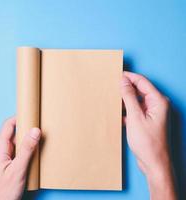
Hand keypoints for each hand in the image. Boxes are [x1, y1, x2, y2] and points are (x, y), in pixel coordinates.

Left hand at [0, 117, 40, 199]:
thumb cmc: (2, 192)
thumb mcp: (17, 170)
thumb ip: (26, 150)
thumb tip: (35, 130)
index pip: (8, 125)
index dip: (20, 117)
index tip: (32, 113)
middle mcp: (0, 151)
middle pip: (14, 133)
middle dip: (27, 129)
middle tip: (40, 128)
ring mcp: (4, 158)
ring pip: (17, 143)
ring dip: (28, 141)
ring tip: (40, 140)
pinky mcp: (8, 165)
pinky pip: (18, 152)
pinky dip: (27, 150)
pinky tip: (35, 154)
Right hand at [121, 71, 175, 199]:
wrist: (153, 163)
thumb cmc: (148, 142)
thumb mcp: (135, 117)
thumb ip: (129, 97)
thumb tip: (123, 81)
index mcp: (158, 101)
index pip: (142, 81)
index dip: (128, 76)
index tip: (115, 74)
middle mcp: (157, 105)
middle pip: (139, 89)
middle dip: (126, 87)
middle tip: (111, 85)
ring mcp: (152, 113)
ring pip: (136, 99)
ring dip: (125, 99)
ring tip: (111, 98)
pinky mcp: (146, 120)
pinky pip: (135, 109)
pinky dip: (126, 109)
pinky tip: (117, 112)